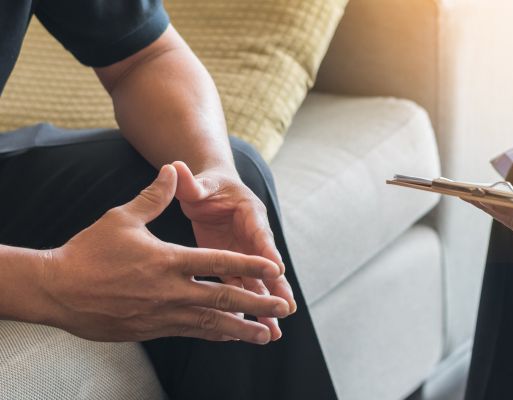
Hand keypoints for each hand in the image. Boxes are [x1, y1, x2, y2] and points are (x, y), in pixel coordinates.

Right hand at [41, 165, 290, 342]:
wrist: (57, 289)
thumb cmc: (89, 251)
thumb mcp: (123, 218)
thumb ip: (155, 196)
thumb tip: (172, 169)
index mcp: (170, 261)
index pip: (220, 262)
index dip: (251, 266)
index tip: (275, 270)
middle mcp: (172, 290)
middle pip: (224, 298)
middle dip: (258, 304)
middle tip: (284, 308)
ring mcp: (163, 314)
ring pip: (212, 324)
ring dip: (243, 329)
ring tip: (267, 335)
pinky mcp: (153, 329)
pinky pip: (192, 333)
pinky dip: (215, 334)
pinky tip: (229, 336)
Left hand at [172, 161, 294, 340]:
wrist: (209, 190)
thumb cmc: (206, 185)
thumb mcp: (200, 183)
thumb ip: (191, 182)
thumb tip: (176, 168)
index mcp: (249, 213)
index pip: (260, 234)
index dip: (268, 251)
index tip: (277, 270)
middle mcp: (252, 236)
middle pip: (267, 264)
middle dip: (277, 288)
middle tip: (286, 308)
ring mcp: (244, 253)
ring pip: (258, 282)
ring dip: (265, 306)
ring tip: (275, 332)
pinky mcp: (232, 265)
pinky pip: (242, 288)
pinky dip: (248, 308)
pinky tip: (251, 329)